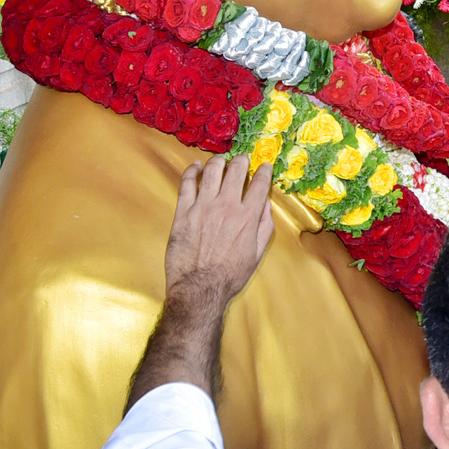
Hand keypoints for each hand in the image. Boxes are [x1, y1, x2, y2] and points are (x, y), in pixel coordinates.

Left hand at [164, 154, 274, 305]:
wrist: (199, 288)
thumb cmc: (229, 275)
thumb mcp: (257, 253)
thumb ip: (264, 227)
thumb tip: (266, 206)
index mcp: (248, 216)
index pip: (260, 184)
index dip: (264, 171)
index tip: (265, 166)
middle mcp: (227, 206)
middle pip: (236, 170)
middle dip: (242, 161)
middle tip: (242, 160)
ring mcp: (203, 207)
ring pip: (212, 171)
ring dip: (218, 161)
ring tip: (220, 161)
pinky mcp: (183, 212)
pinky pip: (186, 184)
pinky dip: (191, 171)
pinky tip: (195, 167)